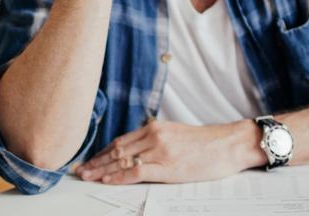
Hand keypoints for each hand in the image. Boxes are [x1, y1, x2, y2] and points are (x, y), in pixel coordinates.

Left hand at [74, 119, 262, 184]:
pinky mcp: (167, 166)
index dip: (102, 151)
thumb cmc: (207, 143)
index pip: (121, 140)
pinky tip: (107, 180)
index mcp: (156, 127)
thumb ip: (157, 140)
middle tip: (79, 170)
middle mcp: (155, 136)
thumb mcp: (177, 135)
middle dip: (95, 161)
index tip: (89, 159)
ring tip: (86, 176)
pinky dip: (118, 177)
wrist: (229, 144)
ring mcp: (160, 151)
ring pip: (122, 160)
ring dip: (101, 170)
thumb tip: (139, 151)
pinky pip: (136, 172)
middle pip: (117, 150)